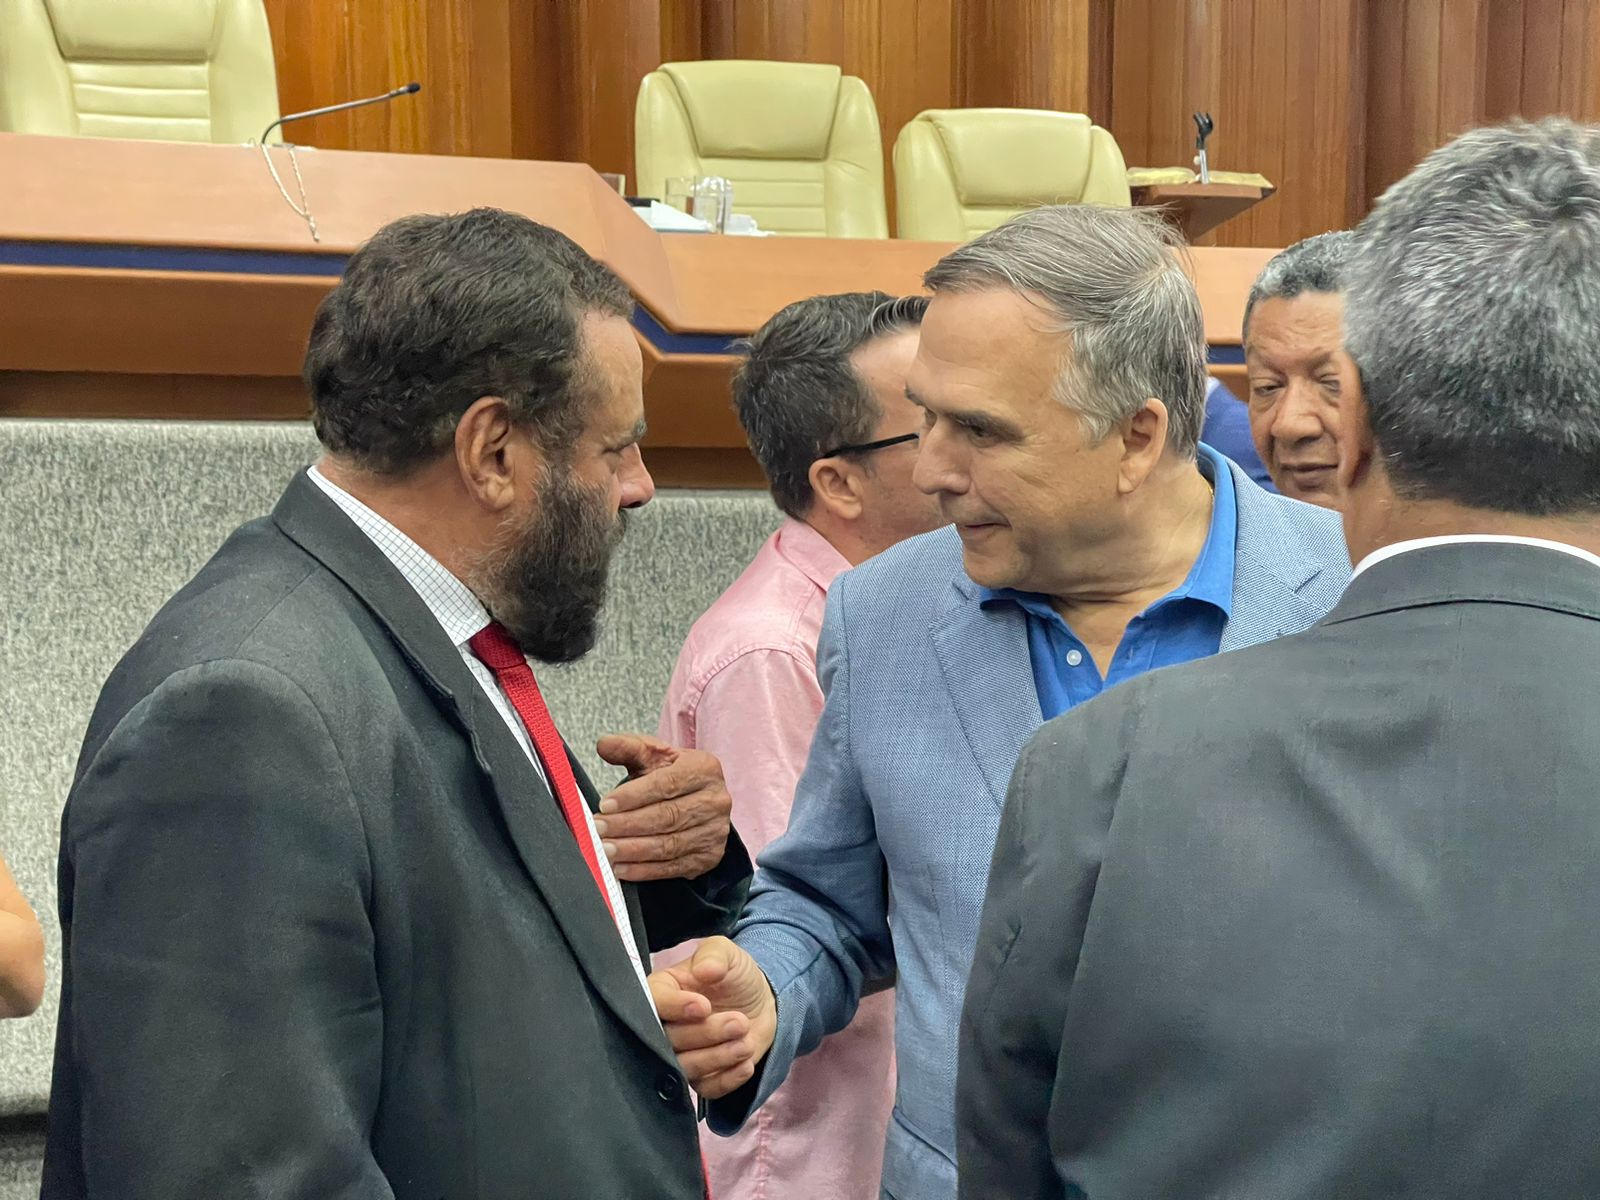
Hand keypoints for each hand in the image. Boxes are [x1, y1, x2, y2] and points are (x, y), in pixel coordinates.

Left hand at [593, 734, 732, 881]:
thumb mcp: (653, 756)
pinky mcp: (709, 857)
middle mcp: (716, 800)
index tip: (605, 804)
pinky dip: (644, 871)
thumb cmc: (672, 776)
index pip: (667, 784)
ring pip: (669, 844)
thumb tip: (604, 744)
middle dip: (628, 824)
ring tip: (606, 849)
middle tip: (598, 828)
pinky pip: (673, 867)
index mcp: (705, 769)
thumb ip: (628, 748)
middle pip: (668, 816)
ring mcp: (715, 831)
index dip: (634, 796)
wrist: (696, 801)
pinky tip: (621, 868)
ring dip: (633, 850)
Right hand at [649, 937, 776, 1098]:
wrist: (760, 1002)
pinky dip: (727, 1079)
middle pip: (668, 1040)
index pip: (652, 1004)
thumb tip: (705, 969)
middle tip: (739, 1022)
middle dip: (706, 1033)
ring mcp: (681, 1055)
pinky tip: (746, 1064)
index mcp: (662, 992)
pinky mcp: (701, 1077)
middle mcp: (664, 1026)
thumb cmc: (734, 976)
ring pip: (684, 1068)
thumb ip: (714, 955)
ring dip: (717, 1057)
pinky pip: (706, 1088)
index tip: (703, 1006)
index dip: (675, 1008)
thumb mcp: (727, 953)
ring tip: (746, 1042)